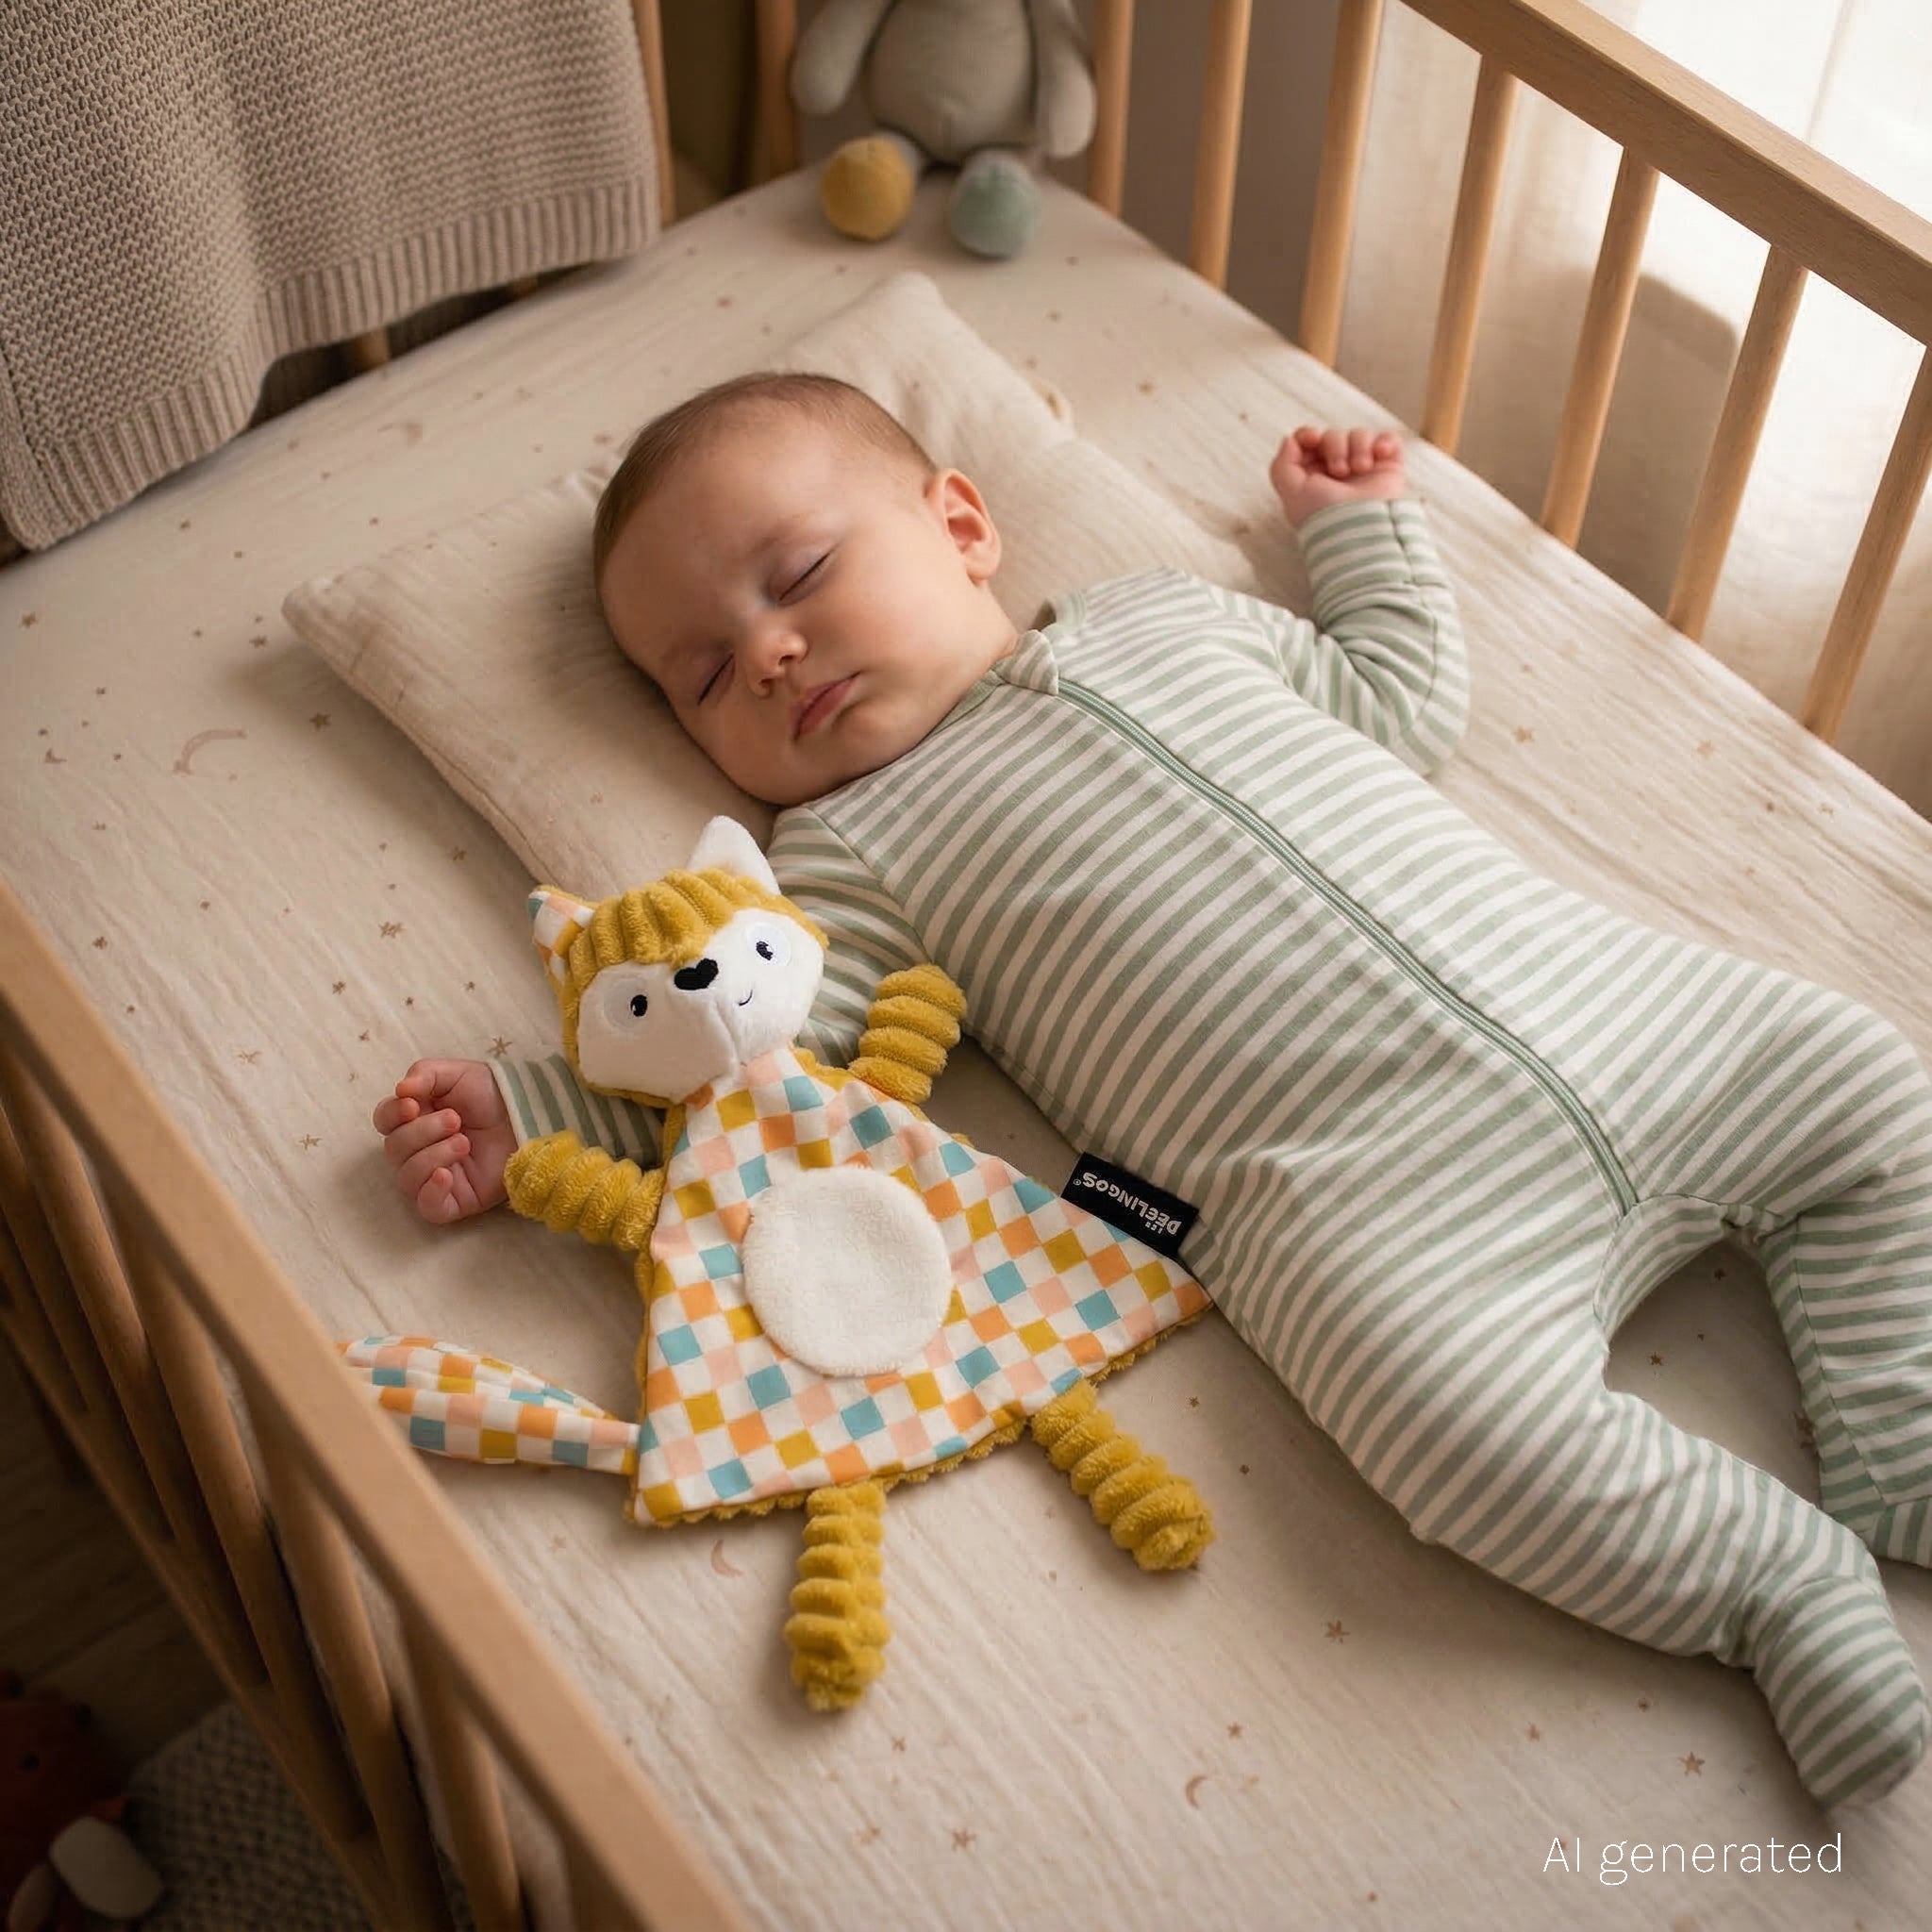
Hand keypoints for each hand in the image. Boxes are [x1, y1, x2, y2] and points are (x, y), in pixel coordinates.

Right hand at [371, 1059, 512, 1224]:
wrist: (527, 1115)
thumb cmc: (491, 1095)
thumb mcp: (458, 1074)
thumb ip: (425, 1074)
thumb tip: (401, 1089)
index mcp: (415, 1119)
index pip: (384, 1121)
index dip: (391, 1114)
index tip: (412, 1105)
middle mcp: (419, 1150)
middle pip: (394, 1149)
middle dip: (422, 1131)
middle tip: (456, 1120)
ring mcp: (435, 1177)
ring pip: (407, 1178)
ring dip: (432, 1156)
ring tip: (464, 1142)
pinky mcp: (455, 1200)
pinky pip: (428, 1208)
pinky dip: (431, 1193)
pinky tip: (445, 1175)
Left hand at [1270, 426, 1407, 526]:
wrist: (1360, 528)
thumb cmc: (1324, 515)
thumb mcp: (1292, 492)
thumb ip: (1281, 464)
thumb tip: (1290, 439)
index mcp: (1314, 476)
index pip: (1309, 442)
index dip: (1308, 434)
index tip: (1313, 438)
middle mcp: (1338, 471)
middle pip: (1333, 436)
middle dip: (1335, 446)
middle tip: (1339, 470)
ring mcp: (1364, 469)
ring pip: (1360, 435)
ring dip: (1359, 446)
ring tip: (1361, 469)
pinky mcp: (1388, 468)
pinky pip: (1388, 440)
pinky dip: (1385, 441)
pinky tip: (1380, 454)